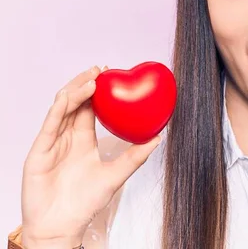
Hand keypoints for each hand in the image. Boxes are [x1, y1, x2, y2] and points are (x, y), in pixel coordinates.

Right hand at [21, 66, 161, 247]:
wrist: (61, 227)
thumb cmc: (85, 204)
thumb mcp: (115, 176)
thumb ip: (135, 157)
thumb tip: (158, 138)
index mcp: (83, 140)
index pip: (90, 109)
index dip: (98, 90)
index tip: (110, 75)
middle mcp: (67, 137)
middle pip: (74, 102)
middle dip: (86, 83)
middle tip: (101, 69)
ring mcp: (52, 142)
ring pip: (61, 108)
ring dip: (76, 91)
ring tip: (92, 79)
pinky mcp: (39, 151)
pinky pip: (50, 125)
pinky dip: (61, 108)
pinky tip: (72, 96)